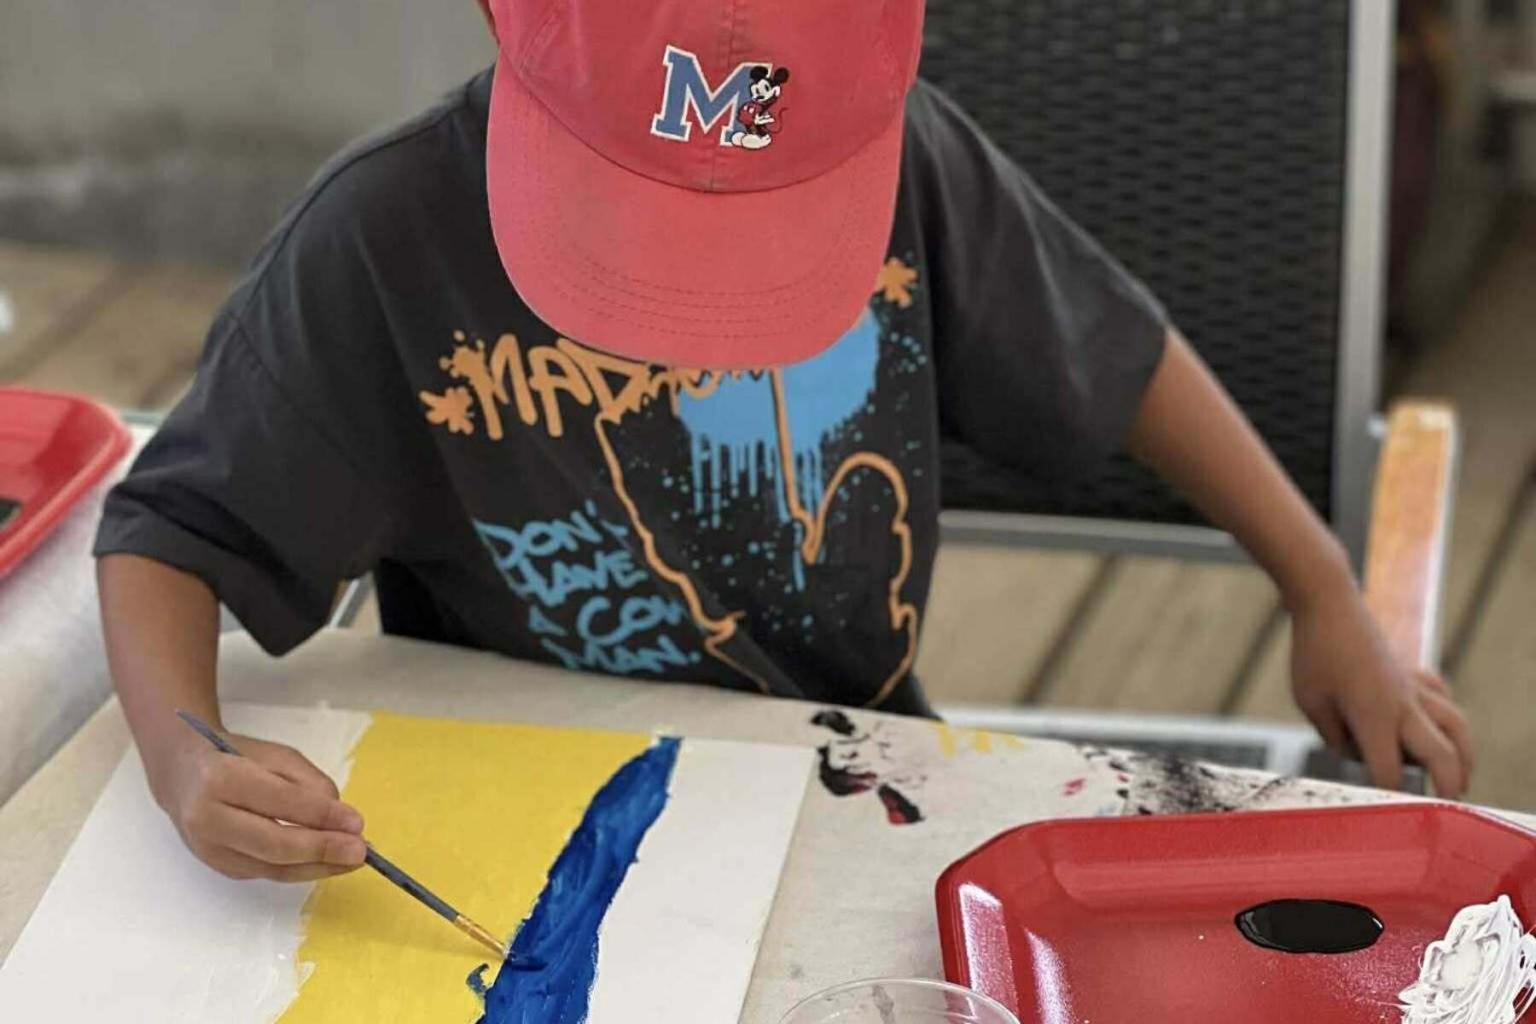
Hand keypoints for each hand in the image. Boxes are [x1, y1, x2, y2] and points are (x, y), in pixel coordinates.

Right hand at [150, 731, 367, 881]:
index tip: (357, 822)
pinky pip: (268, 872)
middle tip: (360, 851)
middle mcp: (208, 818)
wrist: (182, 776)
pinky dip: (302, 869)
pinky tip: (328, 862)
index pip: (279, 801)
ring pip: (273, 867)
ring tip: (353, 860)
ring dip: (319, 867)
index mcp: (221, 778)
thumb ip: (309, 784)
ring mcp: (210, 849)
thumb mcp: (276, 756)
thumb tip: (340, 820)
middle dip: (322, 849)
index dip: (321, 815)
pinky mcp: (218, 866)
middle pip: (274, 844)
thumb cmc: (236, 758)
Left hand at [1290, 585, 1473, 797]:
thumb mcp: (1310, 701)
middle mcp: (1403, 704)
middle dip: (1448, 785)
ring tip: (1458, 779)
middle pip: (1442, 754)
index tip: (1386, 813)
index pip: (1388, 769)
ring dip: (1463, 756)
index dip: (1386, 794)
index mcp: (1373, 715)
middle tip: (1446, 808)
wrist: (1329, 601)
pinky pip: (1442, 700)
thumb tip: (1357, 757)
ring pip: (1456, 726)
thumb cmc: (1313, 652)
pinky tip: (1439, 729)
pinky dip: (1446, 718)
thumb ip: (1335, 736)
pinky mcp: (1415, 672)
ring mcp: (1414, 686)